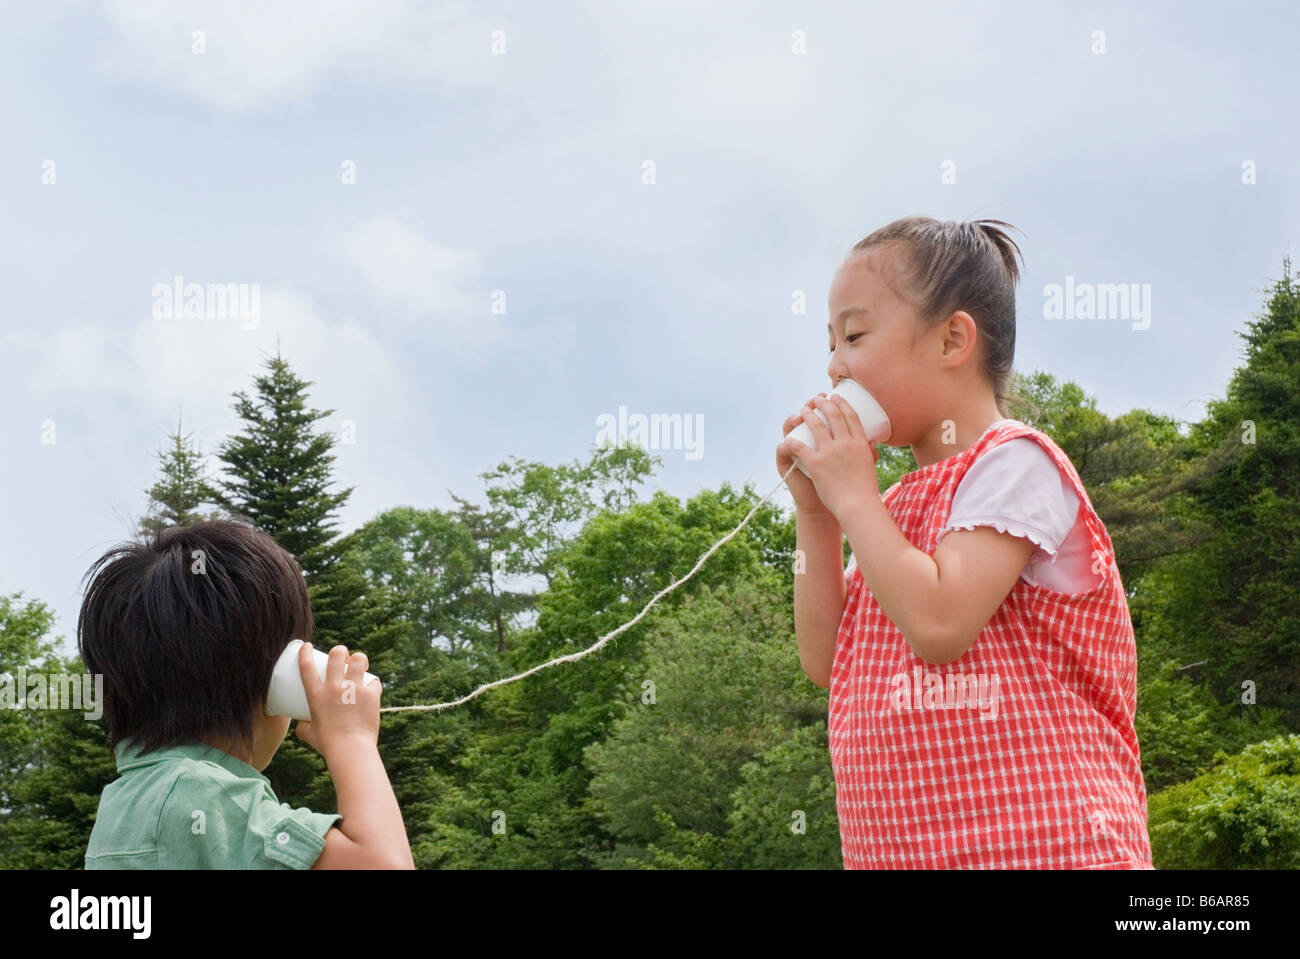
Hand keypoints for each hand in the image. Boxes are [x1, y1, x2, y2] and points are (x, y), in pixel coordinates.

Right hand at [294, 643, 381, 756]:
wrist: (350, 749)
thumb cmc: (328, 744)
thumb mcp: (308, 734)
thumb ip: (303, 726)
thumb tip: (301, 723)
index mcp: (316, 694)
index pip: (307, 666)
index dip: (305, 651)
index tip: (307, 646)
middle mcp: (334, 687)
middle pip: (337, 654)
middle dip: (340, 651)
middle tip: (342, 657)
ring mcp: (354, 689)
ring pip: (359, 659)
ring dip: (359, 659)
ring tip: (360, 664)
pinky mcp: (371, 694)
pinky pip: (375, 681)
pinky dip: (373, 683)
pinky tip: (372, 687)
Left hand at [781, 393, 879, 522]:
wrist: (857, 507)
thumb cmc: (865, 491)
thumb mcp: (871, 467)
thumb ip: (870, 454)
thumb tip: (873, 445)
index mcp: (861, 444)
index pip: (851, 416)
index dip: (842, 404)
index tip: (836, 397)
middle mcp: (846, 444)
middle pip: (833, 416)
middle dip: (824, 403)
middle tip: (817, 398)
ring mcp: (830, 453)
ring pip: (816, 426)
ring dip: (808, 414)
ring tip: (803, 410)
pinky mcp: (817, 464)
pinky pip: (801, 448)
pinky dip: (793, 442)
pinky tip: (788, 438)